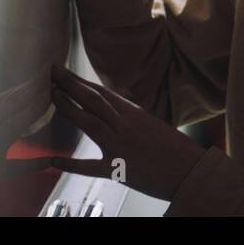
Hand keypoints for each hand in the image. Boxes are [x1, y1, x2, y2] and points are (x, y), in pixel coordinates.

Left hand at [47, 64, 205, 201]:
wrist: (191, 172)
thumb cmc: (176, 150)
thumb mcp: (152, 126)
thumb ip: (130, 120)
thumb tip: (112, 114)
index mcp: (134, 114)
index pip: (102, 93)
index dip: (81, 81)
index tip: (65, 72)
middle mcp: (125, 125)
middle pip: (93, 100)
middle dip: (70, 85)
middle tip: (53, 73)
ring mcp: (119, 146)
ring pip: (89, 121)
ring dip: (68, 108)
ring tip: (53, 96)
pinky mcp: (117, 170)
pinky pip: (88, 166)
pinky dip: (69, 163)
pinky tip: (53, 160)